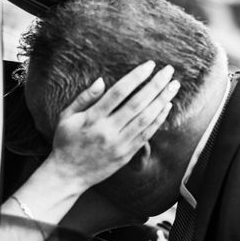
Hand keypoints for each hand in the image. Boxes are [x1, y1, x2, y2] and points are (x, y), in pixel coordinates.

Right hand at [46, 60, 179, 192]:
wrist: (68, 174)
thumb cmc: (65, 142)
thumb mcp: (67, 117)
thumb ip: (84, 98)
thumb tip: (102, 80)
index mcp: (92, 118)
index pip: (119, 92)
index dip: (136, 77)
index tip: (150, 65)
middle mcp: (107, 131)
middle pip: (137, 103)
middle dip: (155, 85)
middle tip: (169, 71)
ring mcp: (119, 144)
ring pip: (145, 119)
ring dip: (162, 100)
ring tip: (174, 86)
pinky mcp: (126, 155)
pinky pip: (146, 135)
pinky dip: (158, 120)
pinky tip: (167, 106)